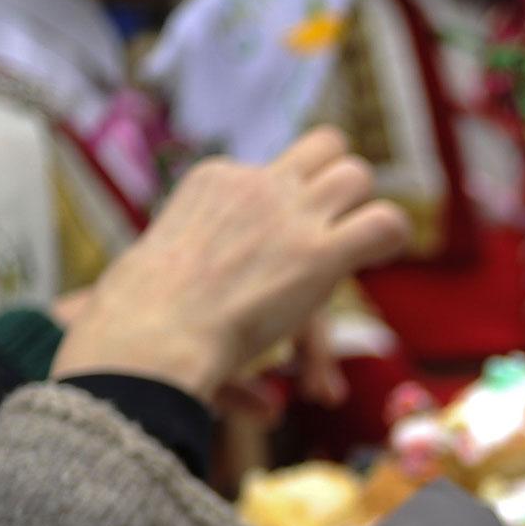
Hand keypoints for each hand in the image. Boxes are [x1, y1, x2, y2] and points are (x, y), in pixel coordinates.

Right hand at [51, 127, 409, 402]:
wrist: (146, 334)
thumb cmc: (134, 322)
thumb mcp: (156, 283)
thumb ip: (189, 298)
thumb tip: (212, 378)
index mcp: (213, 182)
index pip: (271, 175)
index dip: (289, 209)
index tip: (286, 247)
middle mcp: (254, 185)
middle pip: (322, 147)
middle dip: (338, 180)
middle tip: (338, 223)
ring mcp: (289, 214)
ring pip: (356, 174)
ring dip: (363, 208)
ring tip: (360, 246)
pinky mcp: (320, 252)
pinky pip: (382, 221)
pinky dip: (390, 235)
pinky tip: (384, 251)